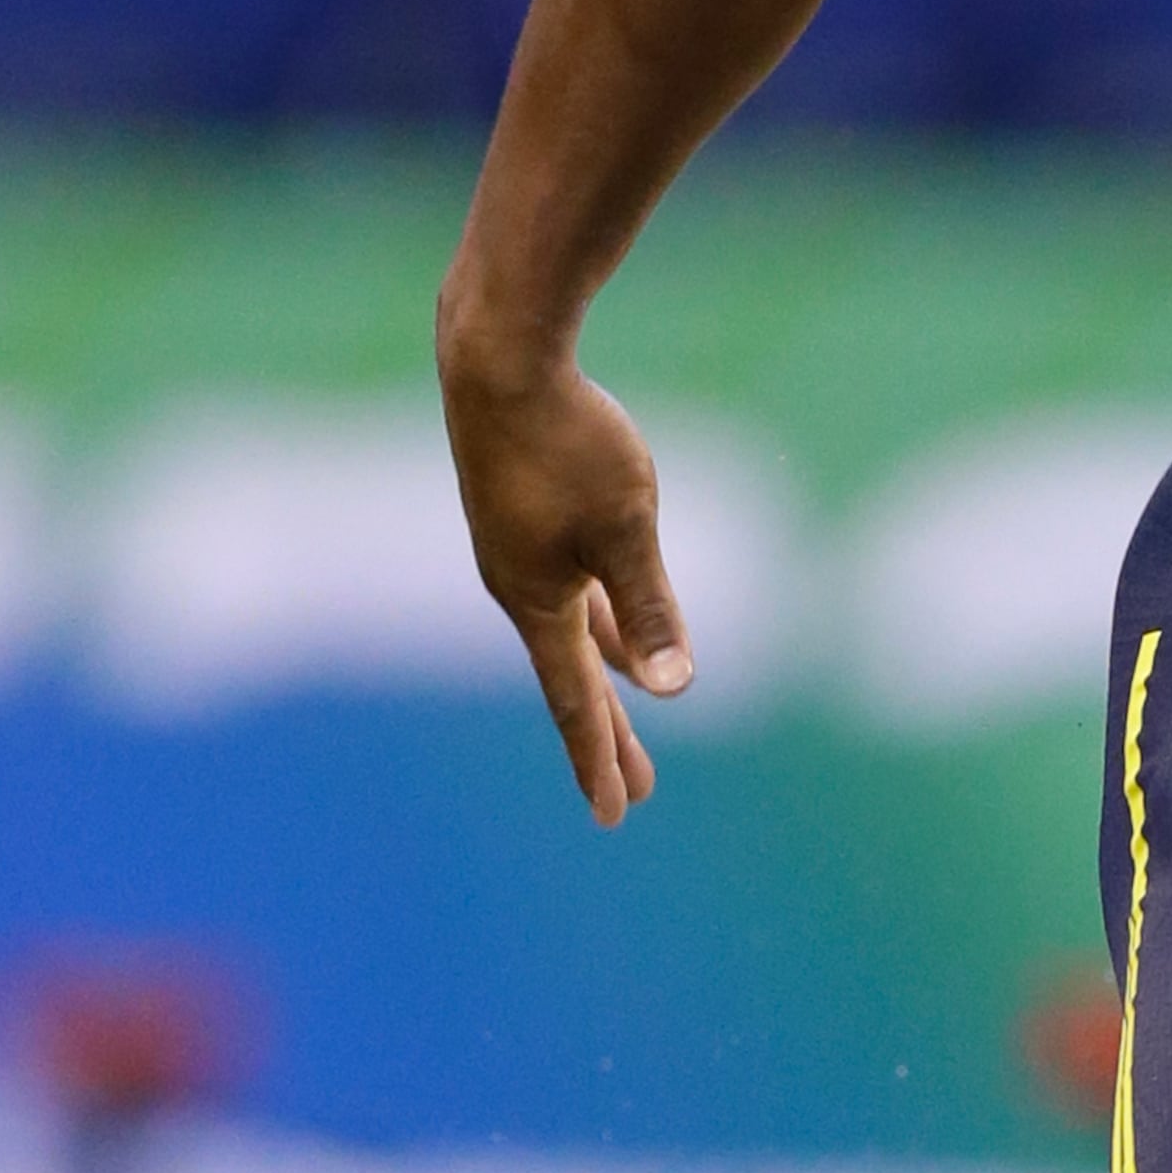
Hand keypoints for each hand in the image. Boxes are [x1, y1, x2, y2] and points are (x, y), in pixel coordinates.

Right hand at [437, 325, 690, 826]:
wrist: (497, 357)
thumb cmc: (567, 442)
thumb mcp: (625, 528)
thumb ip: (649, 608)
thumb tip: (674, 686)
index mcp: (538, 602)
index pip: (575, 701)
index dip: (598, 758)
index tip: (615, 814)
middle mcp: (521, 586)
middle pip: (574, 678)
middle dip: (608, 735)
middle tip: (634, 794)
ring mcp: (519, 550)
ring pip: (572, 632)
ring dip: (604, 675)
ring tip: (629, 715)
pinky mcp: (524, 514)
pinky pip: (568, 588)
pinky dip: (594, 618)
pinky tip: (609, 614)